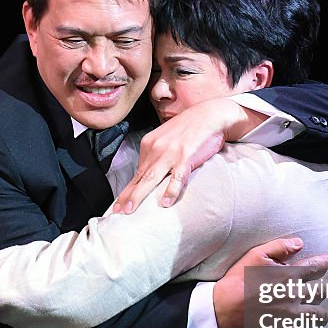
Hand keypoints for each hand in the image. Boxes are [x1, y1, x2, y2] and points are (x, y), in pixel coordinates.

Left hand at [114, 98, 261, 212]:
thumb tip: (149, 174)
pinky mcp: (186, 157)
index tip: (118, 204)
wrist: (210, 114)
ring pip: (151, 178)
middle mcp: (156, 148)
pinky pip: (177, 177)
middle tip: (117, 212)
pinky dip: (171, 190)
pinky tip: (166, 203)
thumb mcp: (167, 138)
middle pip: (140, 176)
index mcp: (150, 144)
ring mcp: (171, 153)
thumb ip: (157, 154)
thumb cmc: (190, 128)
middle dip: (127, 196)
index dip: (127, 190)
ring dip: (139, 194)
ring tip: (131, 210)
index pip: (137, 172)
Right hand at [213, 237, 327, 327]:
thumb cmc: (240, 277)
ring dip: (326, 312)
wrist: (226, 304)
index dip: (323, 263)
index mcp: (289, 275)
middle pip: (319, 290)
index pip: (312, 267)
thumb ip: (280, 247)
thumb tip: (299, 243)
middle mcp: (294, 294)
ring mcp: (289, 313)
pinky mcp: (282, 327)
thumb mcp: (257, 254)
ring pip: (315, 313)